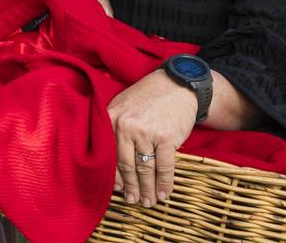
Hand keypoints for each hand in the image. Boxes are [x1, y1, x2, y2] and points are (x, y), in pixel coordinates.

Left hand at [107, 68, 197, 206]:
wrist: (176, 85)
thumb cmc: (147, 97)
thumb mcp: (123, 105)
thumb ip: (114, 127)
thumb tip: (113, 162)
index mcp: (111, 118)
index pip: (109, 153)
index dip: (114, 175)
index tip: (117, 190)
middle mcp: (126, 126)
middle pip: (126, 164)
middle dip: (130, 186)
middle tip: (133, 201)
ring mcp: (147, 133)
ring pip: (145, 168)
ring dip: (147, 188)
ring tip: (148, 201)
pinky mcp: (167, 137)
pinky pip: (164, 166)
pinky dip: (164, 183)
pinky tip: (163, 194)